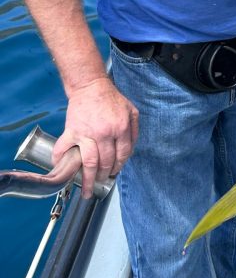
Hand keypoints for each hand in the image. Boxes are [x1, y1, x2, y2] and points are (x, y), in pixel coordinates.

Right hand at [54, 76, 138, 198]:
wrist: (91, 87)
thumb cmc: (111, 99)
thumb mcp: (131, 111)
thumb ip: (134, 130)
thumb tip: (130, 151)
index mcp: (121, 128)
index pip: (122, 154)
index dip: (119, 166)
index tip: (114, 173)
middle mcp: (105, 133)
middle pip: (106, 162)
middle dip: (104, 176)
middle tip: (101, 183)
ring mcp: (87, 133)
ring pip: (89, 162)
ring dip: (88, 179)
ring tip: (86, 190)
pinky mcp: (72, 131)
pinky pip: (63, 149)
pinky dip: (60, 161)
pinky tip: (61, 170)